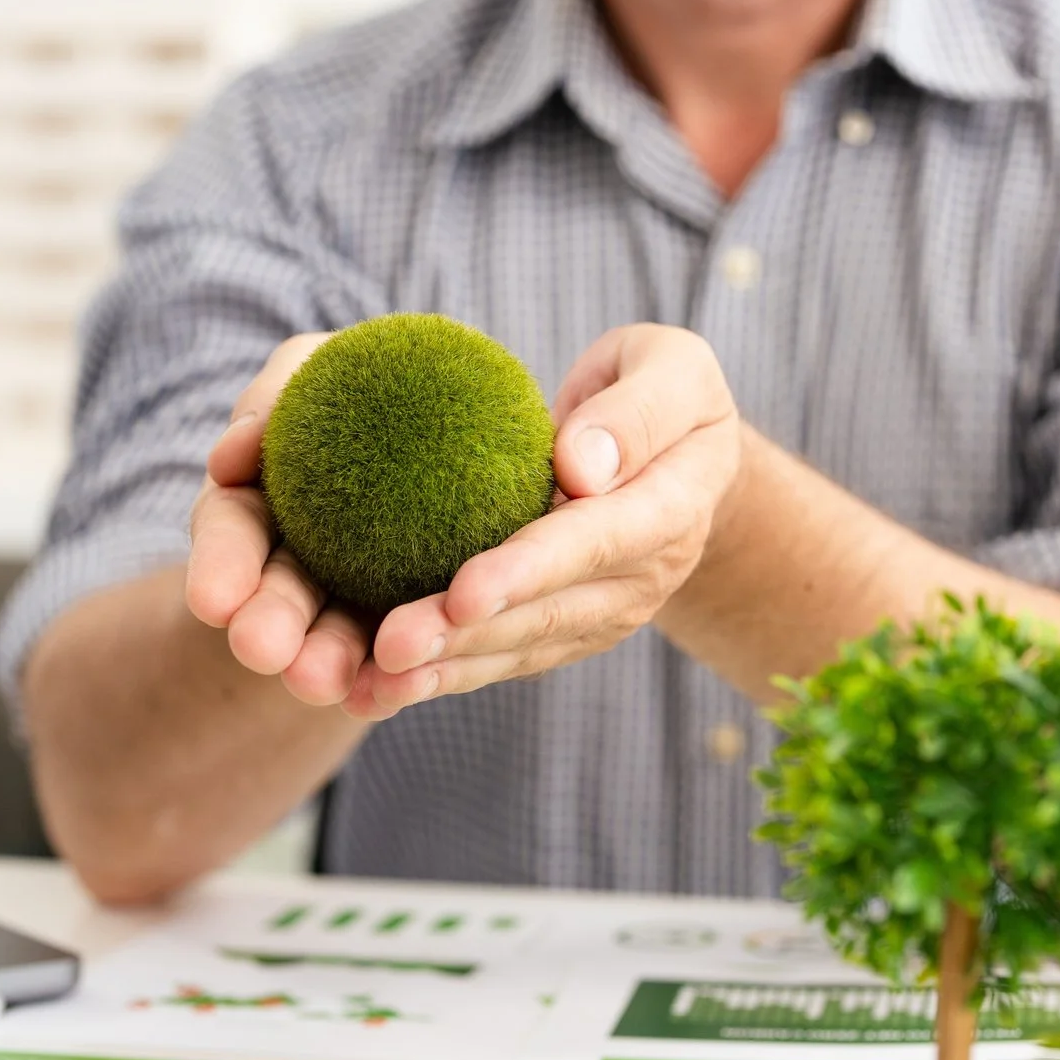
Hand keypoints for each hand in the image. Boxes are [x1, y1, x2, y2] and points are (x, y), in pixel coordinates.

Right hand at [185, 332, 374, 707]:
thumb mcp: (309, 371)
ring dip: (323, 660)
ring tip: (320, 682)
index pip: (230, 530)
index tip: (212, 599)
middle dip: (268, 624)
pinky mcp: (410, 626)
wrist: (444, 430)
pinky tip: (380, 695)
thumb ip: (276, 394)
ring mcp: (353, 600)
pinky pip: (398, 657)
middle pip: (279, 597)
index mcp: (258, 502)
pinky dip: (385, 678)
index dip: (219, 563)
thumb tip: (235, 453)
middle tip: (262, 648)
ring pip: (335, 636)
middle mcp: (298, 562)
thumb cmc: (362, 381)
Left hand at [349, 323, 742, 717]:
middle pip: (547, 611)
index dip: (529, 568)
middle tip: (391, 648)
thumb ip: (638, 411)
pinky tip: (376, 691)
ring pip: (520, 648)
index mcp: (671, 504)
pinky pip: (504, 656)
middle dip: (467, 635)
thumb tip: (581, 468)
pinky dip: (443, 675)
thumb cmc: (664, 388)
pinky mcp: (569, 628)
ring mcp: (605, 610)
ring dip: (445, 671)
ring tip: (371, 686)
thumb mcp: (670, 368)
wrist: (688, 456)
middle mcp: (642, 575)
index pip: (595, 539)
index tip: (463, 591)